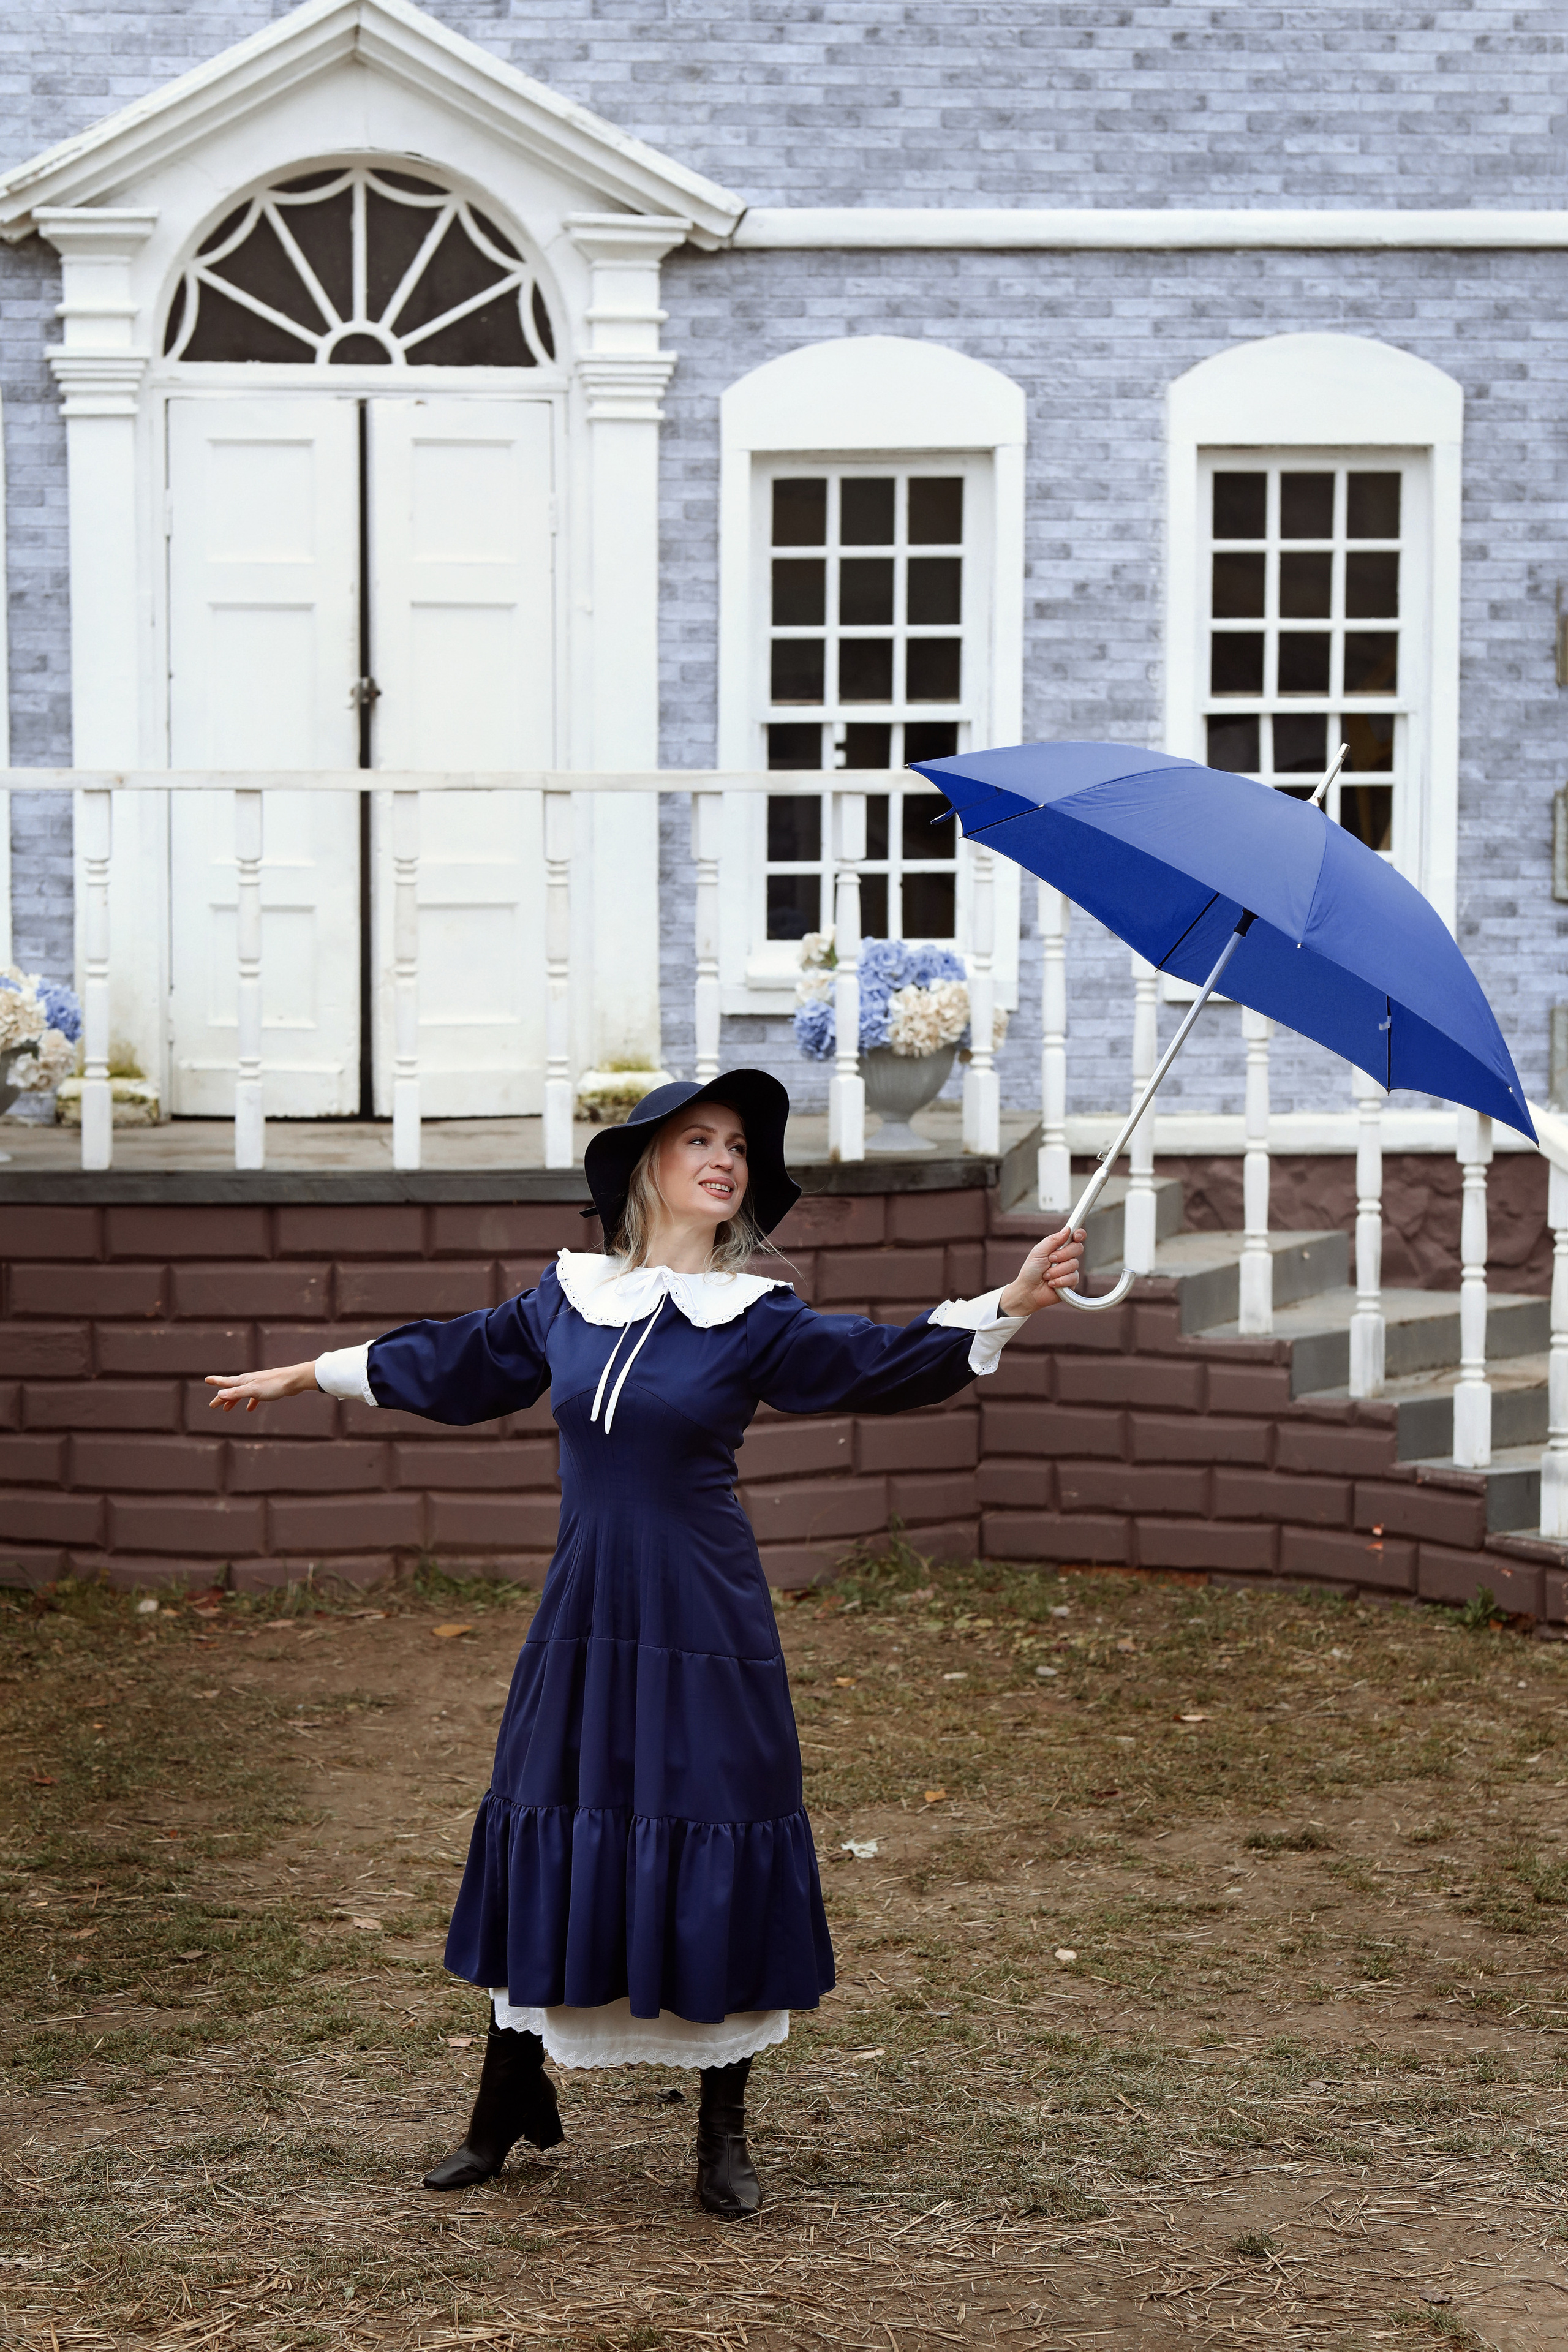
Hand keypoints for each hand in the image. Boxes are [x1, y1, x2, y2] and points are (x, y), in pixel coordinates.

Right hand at [205, 1361, 319, 1412]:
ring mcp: (257, 1385)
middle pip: (231, 1390)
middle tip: (213, 1405)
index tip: (206, 1379)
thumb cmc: (273, 1385)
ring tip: (227, 1410)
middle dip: (222, 1398)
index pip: (226, 1382)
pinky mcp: (266, 1389)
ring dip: (234, 1401)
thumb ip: (236, 1392)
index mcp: (244, 1381)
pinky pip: (254, 1397)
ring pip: (242, 1394)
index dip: (216, 1382)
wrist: (292, 1381)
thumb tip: (220, 1394)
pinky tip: (250, 1409)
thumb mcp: (252, 1391)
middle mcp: (249, 1381)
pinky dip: (250, 1403)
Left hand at [998, 1226, 1085, 1317]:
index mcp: (1059, 1247)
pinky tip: (1051, 1284)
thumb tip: (1067, 1230)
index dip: (1079, 1234)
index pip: (1075, 1237)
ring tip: (1046, 1275)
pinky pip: (1073, 1278)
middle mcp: (1066, 1257)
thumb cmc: (1031, 1270)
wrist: (1028, 1291)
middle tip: (1050, 1259)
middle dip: (1063, 1254)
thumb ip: (1053, 1240)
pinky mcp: (1072, 1283)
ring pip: (1073, 1264)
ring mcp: (1070, 1270)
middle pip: (1078, 1248)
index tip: (1077, 1235)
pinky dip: (1059, 1281)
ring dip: (1057, 1271)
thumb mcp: (1039, 1252)